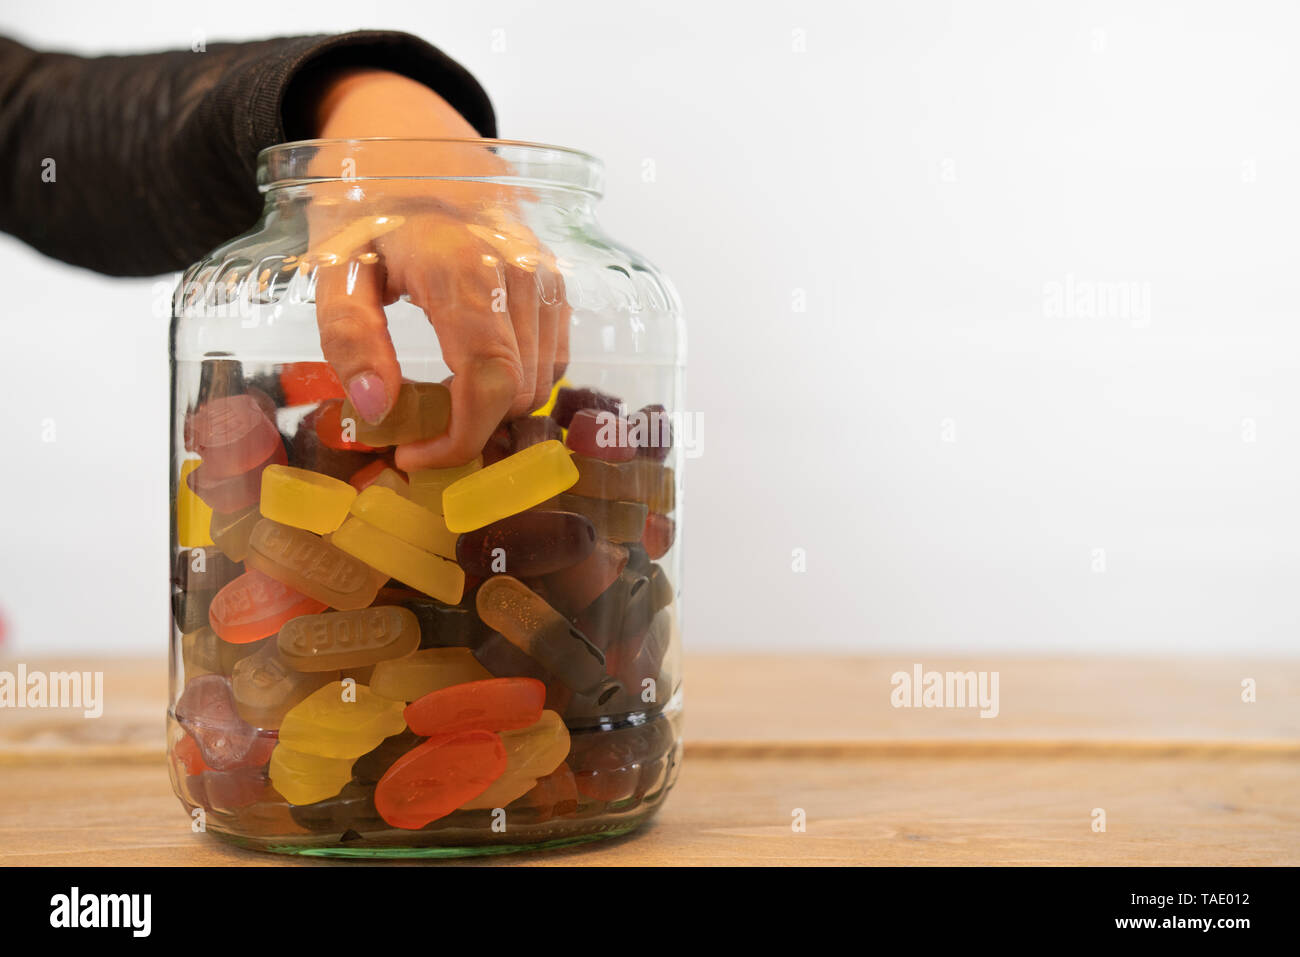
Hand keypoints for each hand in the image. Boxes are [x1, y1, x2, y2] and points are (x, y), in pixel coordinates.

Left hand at [306, 69, 569, 469]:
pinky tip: (470, 374)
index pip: (489, 381)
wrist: (412, 139)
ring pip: (543, 379)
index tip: (415, 456)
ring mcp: (547, 275)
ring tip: (439, 401)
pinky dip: (518, 380)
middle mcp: (521, 272)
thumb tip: (379, 412)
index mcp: (462, 268)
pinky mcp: (557, 279)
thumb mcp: (333, 267)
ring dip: (495, 407)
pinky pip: (553, 356)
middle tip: (416, 433)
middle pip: (519, 389)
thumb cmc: (365, 204)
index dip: (460, 436)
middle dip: (470, 427)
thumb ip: (350, 339)